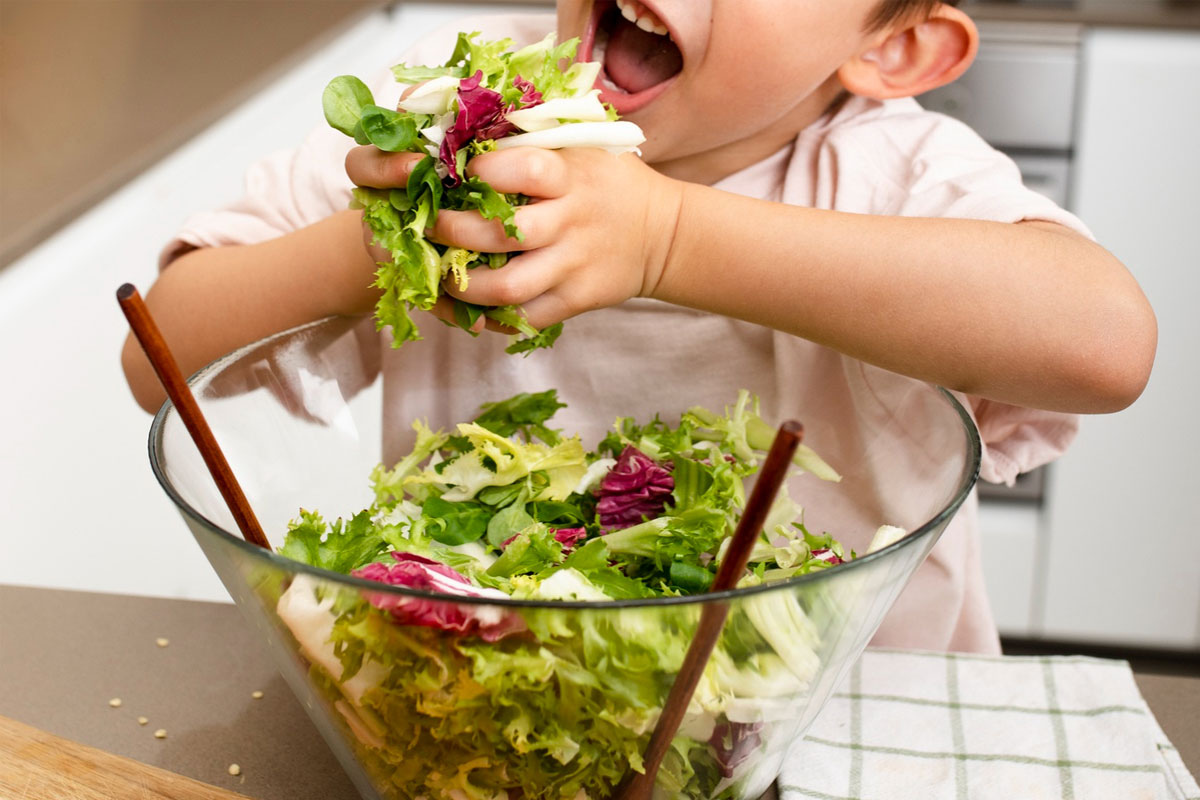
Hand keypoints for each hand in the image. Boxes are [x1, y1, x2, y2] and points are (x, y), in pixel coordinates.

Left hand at [345, 144, 682, 333]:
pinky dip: (491, 316)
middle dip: (452, 231)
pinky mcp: (576, 300)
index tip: (454, 169)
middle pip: (502, 234)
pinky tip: (471, 305)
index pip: (526, 170)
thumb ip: (531, 140)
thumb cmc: (607, 183)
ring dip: (463, 285)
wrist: (663, 235)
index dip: (483, 171)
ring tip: (441, 274)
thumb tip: (461, 123)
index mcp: (571, 177)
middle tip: (427, 225)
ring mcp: (573, 265)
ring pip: (507, 287)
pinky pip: (525, 317)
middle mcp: (571, 222)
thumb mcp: (580, 148)